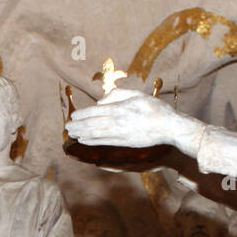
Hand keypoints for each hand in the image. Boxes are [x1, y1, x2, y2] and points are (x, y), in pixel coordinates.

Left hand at [65, 89, 206, 154]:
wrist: (169, 127)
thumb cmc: (155, 108)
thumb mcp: (137, 94)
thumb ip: (117, 95)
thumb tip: (101, 102)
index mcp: (121, 108)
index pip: (96, 111)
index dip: (83, 114)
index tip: (73, 115)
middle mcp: (118, 122)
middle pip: (93, 124)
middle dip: (79, 125)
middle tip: (67, 127)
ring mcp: (121, 134)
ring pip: (97, 134)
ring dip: (82, 134)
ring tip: (72, 134)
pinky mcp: (125, 142)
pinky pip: (105, 142)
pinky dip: (93, 141)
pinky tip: (85, 140)